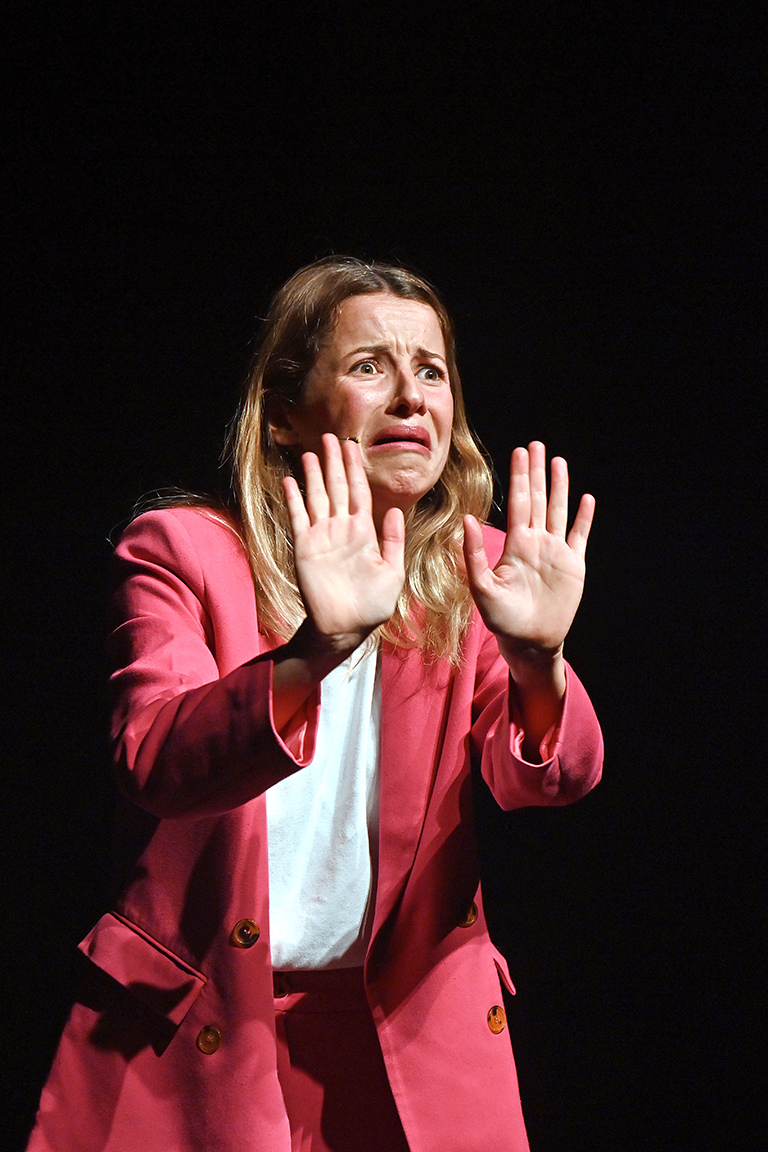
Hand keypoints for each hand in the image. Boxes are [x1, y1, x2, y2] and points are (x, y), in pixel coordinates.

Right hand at [283, 434, 405, 657]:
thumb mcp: (392, 573)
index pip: (359, 492)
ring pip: (317, 497)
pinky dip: (294, 499)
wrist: (345, 629)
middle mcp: (341, 530)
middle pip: (337, 487)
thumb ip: (392, 542)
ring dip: (314, 474)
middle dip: (335, 462)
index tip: (352, 445)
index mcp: (364, 533)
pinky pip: (298, 518)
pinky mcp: (304, 548)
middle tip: (331, 436)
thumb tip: (394, 511)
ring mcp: (321, 537)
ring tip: (311, 452)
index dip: (355, 468)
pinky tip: (290, 480)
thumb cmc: (372, 606)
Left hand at [463, 442, 593, 671]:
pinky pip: (579, 536)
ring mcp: (556, 552)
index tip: (519, 452)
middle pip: (537, 499)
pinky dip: (584, 518)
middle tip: (536, 445)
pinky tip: (586, 499)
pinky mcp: (573, 565)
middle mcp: (535, 542)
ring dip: (559, 487)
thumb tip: (466, 519)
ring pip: (558, 510)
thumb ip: (475, 553)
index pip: (518, 502)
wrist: (529, 641)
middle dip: (537, 472)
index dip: (519, 476)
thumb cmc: (501, 619)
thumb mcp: (482, 587)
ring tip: (559, 462)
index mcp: (515, 544)